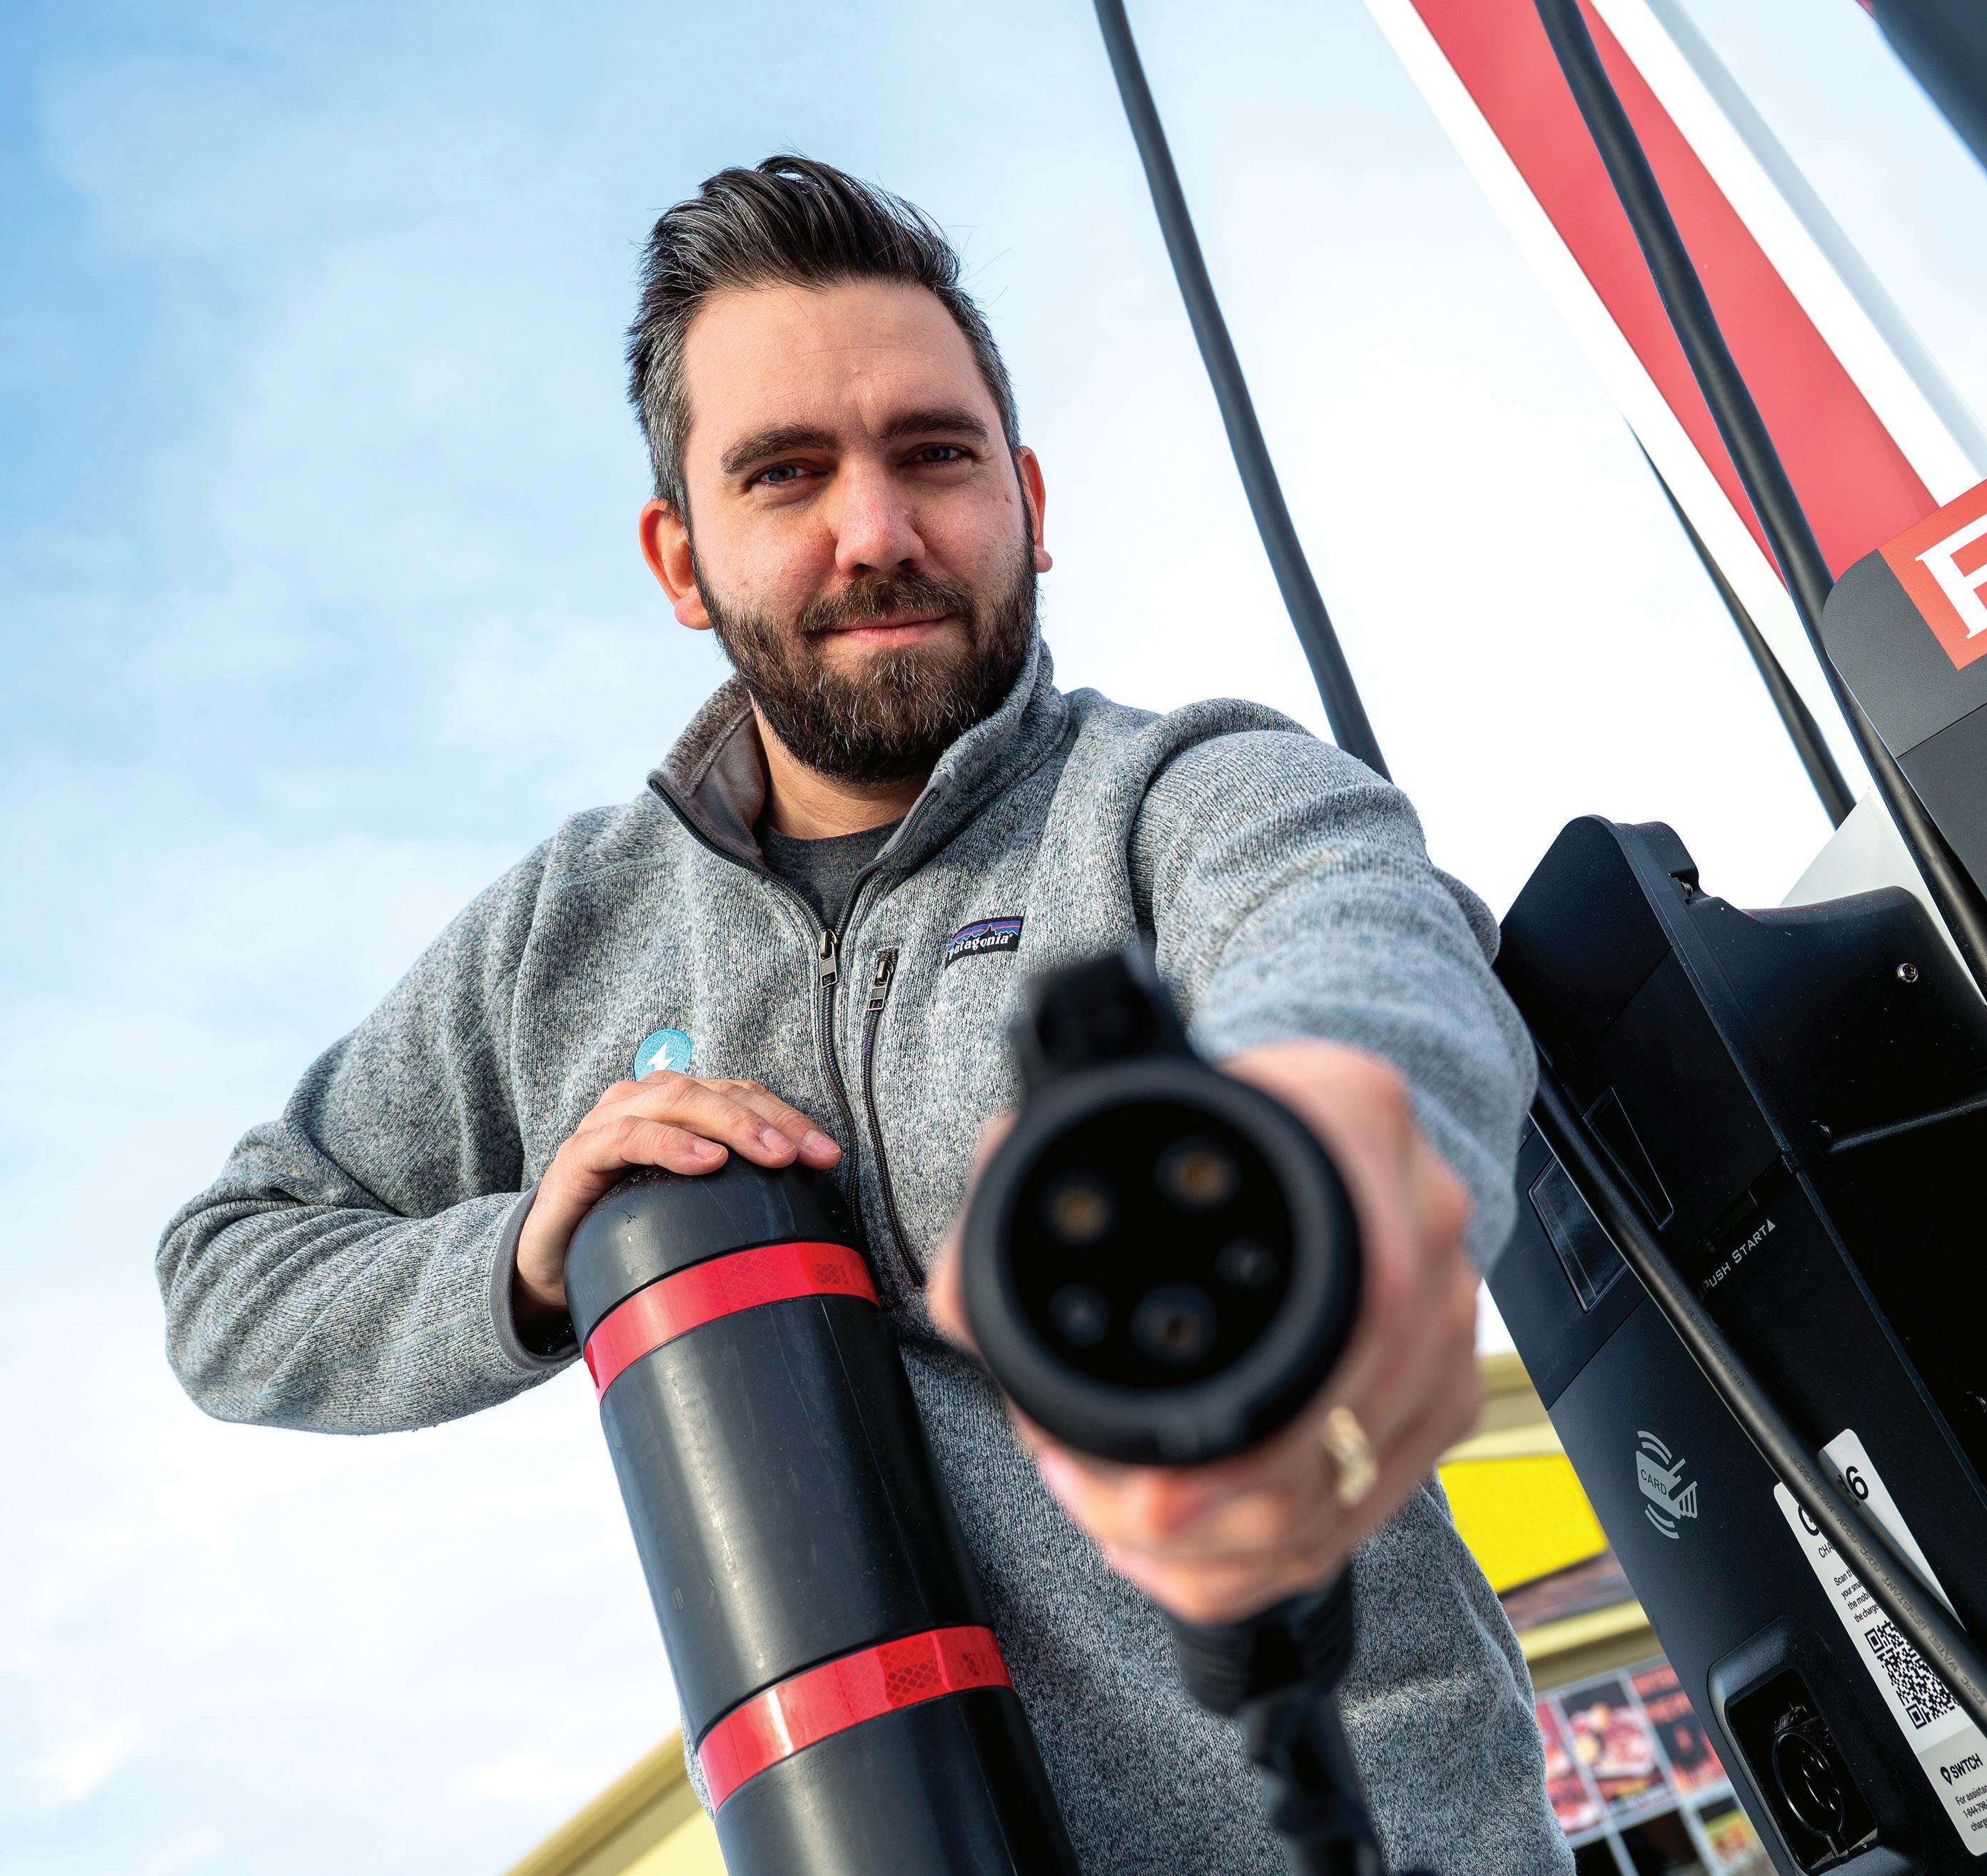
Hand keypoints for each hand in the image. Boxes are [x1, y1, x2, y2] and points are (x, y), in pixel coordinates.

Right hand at [515, 1072, 840, 1315]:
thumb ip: (733, 1197)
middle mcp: (644, 1101)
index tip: (829, 1155)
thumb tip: (809, 1227)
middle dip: (771, 1120)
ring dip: (732, 1125)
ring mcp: (609, 1122)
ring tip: (773, 1154)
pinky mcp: (579, 1154)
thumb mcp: (688, 1208)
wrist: (547, 1263)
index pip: (742, 1095)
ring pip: (680, 1102)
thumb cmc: (625, 1227)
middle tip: (810, 1155)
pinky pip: (628, 1138)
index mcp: (676, 1106)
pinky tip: (707, 1161)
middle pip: (719, 1092)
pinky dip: (671, 1145)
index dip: (788, 1118)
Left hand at [926, 1040, 1480, 1625]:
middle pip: (1332, 1429)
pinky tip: (1185, 1543)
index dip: (1244, 1430)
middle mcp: (1417, 1215)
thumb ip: (1014, 1205)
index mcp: (1348, 1119)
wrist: (1277, 1126)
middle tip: (1100, 1506)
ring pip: (1343, 1494)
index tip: (1150, 1489)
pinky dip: (1265, 1556)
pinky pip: (1364, 1512)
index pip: (1334, 1302)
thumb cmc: (1176, 1128)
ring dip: (1220, 1544)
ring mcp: (1443, 1310)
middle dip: (1197, 1513)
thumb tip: (968, 1303)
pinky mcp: (1442, 1387)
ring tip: (1120, 1523)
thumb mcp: (1087, 1132)